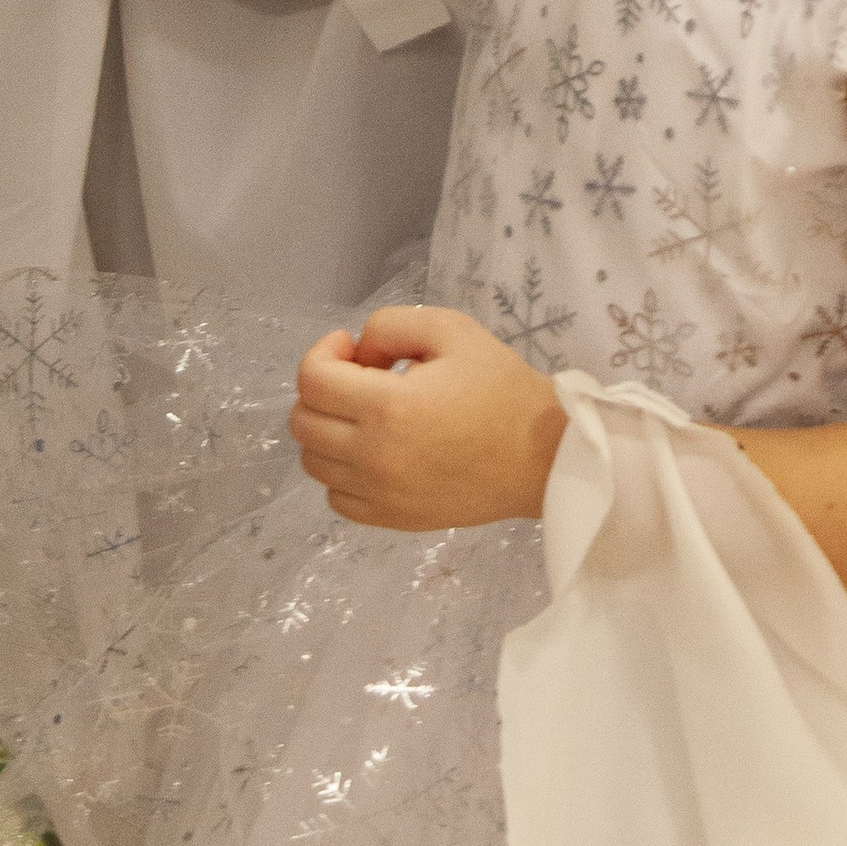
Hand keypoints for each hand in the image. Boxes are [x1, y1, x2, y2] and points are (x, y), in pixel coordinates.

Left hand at [291, 306, 567, 530]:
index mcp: (387, 407)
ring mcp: (382, 495)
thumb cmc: (501, 388)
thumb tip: (357, 357)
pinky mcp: (395, 519)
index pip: (311, 380)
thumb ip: (389, 326)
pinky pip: (338, 499)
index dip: (322, 352)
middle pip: (303, 422)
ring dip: (326, 430)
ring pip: (314, 463)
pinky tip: (373, 453)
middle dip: (321, 389)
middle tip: (360, 377)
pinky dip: (341, 473)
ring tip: (364, 415)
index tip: (353, 347)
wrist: (543, 457)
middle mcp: (374, 457)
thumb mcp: (450, 329)